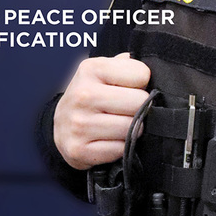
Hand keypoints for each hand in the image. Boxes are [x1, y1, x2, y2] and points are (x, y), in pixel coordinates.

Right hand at [53, 52, 150, 169]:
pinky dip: (120, 147)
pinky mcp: (78, 150)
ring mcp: (78, 124)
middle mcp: (82, 95)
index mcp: (91, 69)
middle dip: (139, 108)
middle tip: (128, 109)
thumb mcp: (104, 71)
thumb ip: (127, 64)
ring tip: (119, 124)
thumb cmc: (91, 94)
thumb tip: (154, 65)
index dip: (142, 83)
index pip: (142, 74)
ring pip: (131, 128)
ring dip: (132, 129)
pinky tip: (110, 139)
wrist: (60, 123)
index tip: (131, 88)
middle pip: (139, 102)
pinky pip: (120, 150)